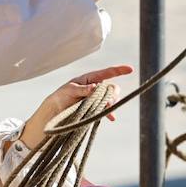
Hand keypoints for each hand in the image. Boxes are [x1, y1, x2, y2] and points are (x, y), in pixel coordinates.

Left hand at [19, 65, 133, 148]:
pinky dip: (108, 113)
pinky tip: (111, 117)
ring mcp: (95, 98)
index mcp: (89, 79)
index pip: (106, 73)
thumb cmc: (60, 96)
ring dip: (110, 103)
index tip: (130, 69)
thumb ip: (82, 89)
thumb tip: (95, 87)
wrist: (54, 111)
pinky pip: (105, 109)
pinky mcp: (94, 109)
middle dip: (113, 94)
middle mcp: (95, 88)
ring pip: (110, 99)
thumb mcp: (69, 91)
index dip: (119, 70)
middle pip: (111, 88)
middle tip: (109, 102)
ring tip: (104, 109)